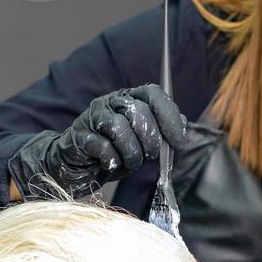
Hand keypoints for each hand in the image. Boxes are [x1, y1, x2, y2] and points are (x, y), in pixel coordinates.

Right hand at [8, 84, 187, 199]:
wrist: (78, 167)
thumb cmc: (115, 153)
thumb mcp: (143, 144)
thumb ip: (162, 133)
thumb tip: (183, 125)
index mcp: (130, 99)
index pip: (154, 94)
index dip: (170, 116)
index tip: (179, 141)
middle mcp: (112, 102)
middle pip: (138, 112)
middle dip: (150, 140)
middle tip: (150, 156)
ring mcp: (93, 117)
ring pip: (119, 127)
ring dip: (131, 153)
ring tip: (129, 163)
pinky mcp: (78, 135)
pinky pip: (101, 146)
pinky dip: (111, 160)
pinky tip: (110, 164)